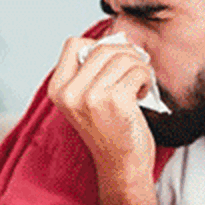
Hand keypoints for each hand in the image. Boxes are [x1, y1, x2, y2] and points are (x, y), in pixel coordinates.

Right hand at [47, 36, 157, 184]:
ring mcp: (91, 97)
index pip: (74, 43)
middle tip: (133, 73)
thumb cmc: (109, 130)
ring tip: (138, 86)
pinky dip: (146, 79)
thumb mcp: (86, 99)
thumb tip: (116, 38)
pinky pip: (138, 71)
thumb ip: (90, 71)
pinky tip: (142, 94)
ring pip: (124, 57)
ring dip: (138, 68)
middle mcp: (70, 93)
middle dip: (125, 55)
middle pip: (103, 48)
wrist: (121, 166)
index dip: (98, 47)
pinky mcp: (115, 102)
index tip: (111, 64)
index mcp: (58, 89)